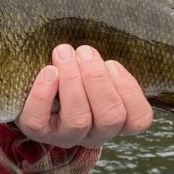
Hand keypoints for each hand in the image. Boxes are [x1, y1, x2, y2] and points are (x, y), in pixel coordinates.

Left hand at [17, 44, 152, 147]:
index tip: (111, 63)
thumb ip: (105, 64)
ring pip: (78, 119)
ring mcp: (65, 136)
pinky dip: (43, 94)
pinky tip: (48, 71)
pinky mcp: (37, 131)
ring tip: (64, 53)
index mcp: (117, 121)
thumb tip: (105, 36)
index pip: (138, 118)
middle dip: (98, 79)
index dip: (128, 89)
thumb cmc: (75, 75)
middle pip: (110, 117)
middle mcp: (95, 134)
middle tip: (84, 51)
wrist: (35, 91)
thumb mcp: (95, 71)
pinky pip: (39, 120)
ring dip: (72, 81)